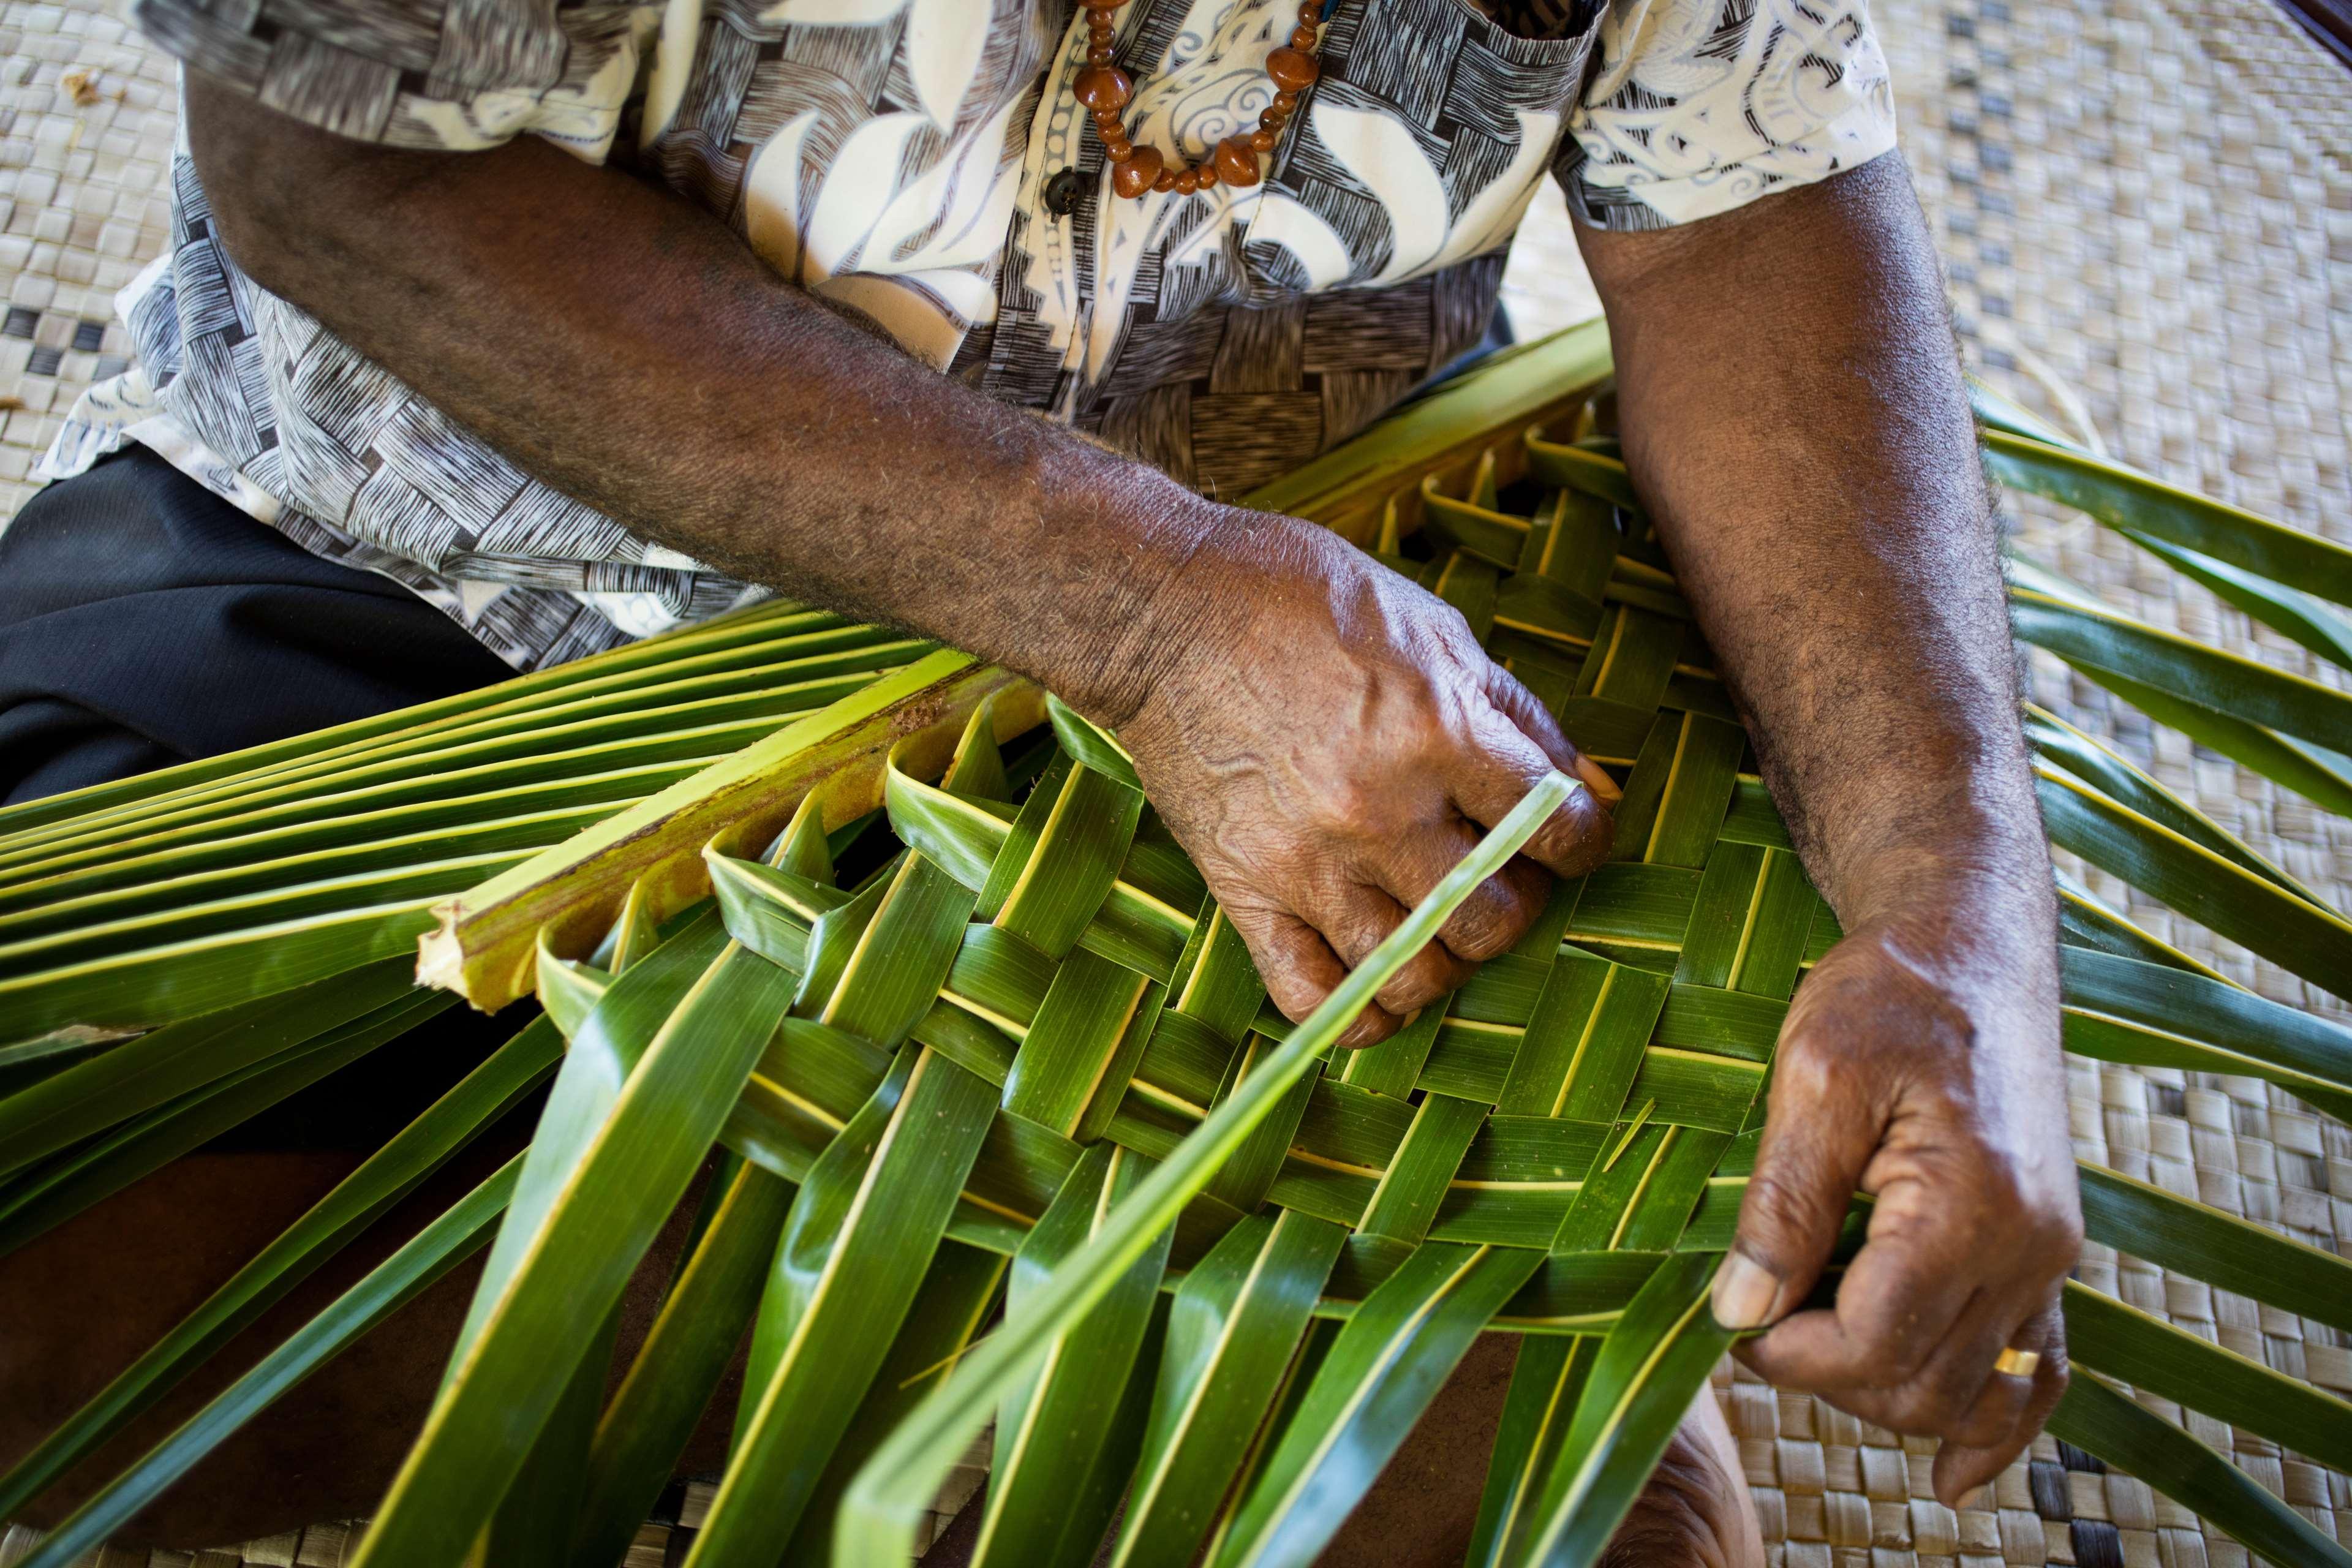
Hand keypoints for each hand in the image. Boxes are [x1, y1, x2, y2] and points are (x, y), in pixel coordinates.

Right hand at [1103, 510, 1616, 1046]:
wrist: (1162, 612)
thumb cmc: (1301, 602)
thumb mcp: (1433, 628)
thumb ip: (1517, 715)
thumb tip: (1588, 790)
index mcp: (1439, 733)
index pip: (1559, 831)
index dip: (1584, 840)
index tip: (1570, 835)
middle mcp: (1381, 812)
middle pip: (1495, 920)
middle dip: (1516, 902)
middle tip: (1496, 869)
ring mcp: (1309, 863)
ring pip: (1415, 973)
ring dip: (1444, 956)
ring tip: (1436, 915)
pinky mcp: (1246, 892)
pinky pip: (1314, 998)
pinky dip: (1358, 1009)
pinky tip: (1375, 975)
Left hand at [1712, 878, 2081, 1504]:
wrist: (1972, 944)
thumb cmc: (1890, 993)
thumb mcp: (1813, 1074)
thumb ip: (1783, 1200)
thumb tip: (1742, 1309)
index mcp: (1971, 1206)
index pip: (1872, 1344)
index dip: (1787, 1354)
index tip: (1731, 1320)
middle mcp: (2030, 1249)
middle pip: (1922, 1384)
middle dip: (1829, 1378)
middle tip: (1760, 1322)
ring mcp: (2048, 1259)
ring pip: (1972, 1394)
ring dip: (1886, 1393)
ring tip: (1813, 1346)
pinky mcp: (2046, 1254)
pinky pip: (2037, 1372)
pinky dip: (1996, 1428)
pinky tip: (1953, 1476)